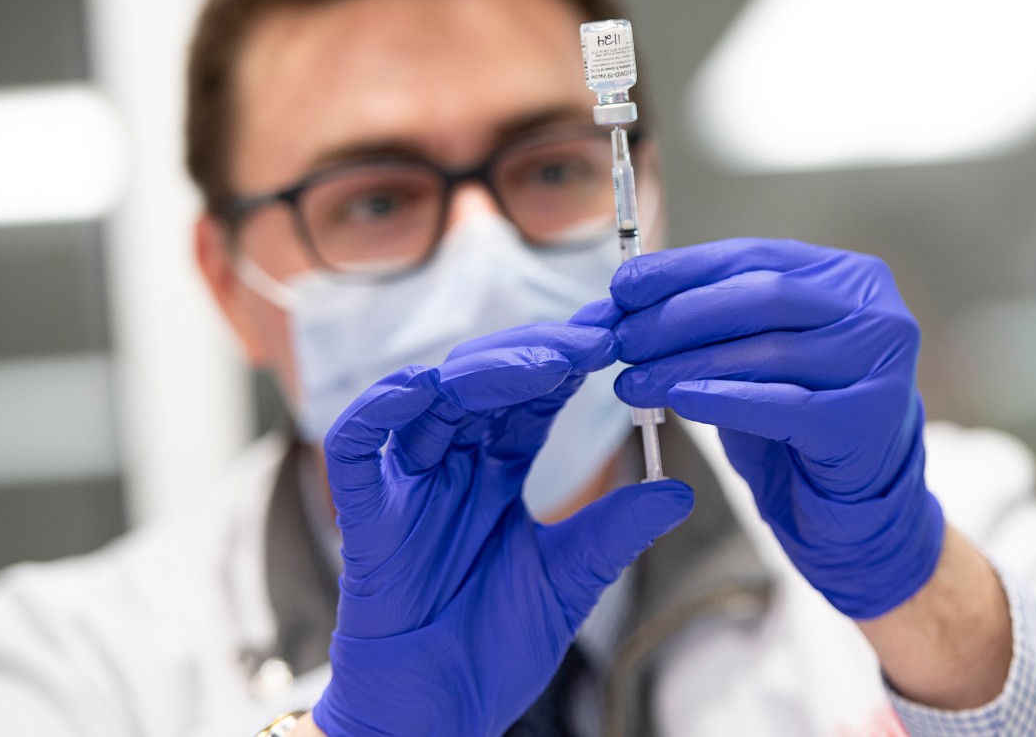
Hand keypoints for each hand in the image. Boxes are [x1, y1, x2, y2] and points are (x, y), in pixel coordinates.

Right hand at [310, 325, 693, 736]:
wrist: (437, 717)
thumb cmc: (492, 648)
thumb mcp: (568, 581)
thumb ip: (614, 531)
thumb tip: (680, 490)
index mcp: (498, 469)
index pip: (533, 396)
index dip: (571, 363)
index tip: (622, 336)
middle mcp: (451, 463)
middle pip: (486, 382)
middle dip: (538, 355)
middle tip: (594, 338)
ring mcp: (405, 483)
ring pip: (431, 398)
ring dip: (485, 371)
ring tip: (546, 362)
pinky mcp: (363, 514)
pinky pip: (355, 446)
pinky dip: (378, 410)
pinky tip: (423, 387)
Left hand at [606, 238, 942, 619]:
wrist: (853, 502)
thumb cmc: (796, 419)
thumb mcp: (753, 355)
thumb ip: (706, 319)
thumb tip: (619, 299)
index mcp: (846, 277)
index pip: (752, 257)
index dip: (682, 269)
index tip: (621, 287)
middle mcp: (874, 311)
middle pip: (760, 297)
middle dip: (677, 317)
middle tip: (620, 340)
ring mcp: (881, 365)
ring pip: (768, 351)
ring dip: (687, 364)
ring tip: (631, 381)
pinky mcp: (868, 419)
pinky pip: (784, 406)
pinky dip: (725, 401)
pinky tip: (678, 403)